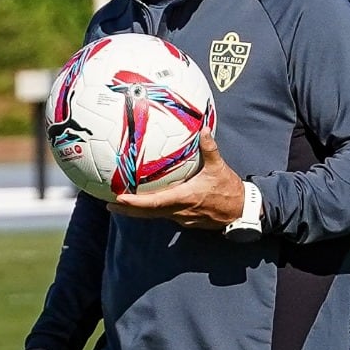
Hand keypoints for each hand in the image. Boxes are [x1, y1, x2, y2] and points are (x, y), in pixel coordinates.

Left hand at [109, 131, 244, 229]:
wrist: (241, 212)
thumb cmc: (229, 190)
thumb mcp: (219, 167)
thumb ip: (209, 149)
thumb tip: (203, 129)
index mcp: (184, 198)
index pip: (154, 203)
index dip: (135, 203)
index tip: (119, 199)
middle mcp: (179, 212)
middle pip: (147, 214)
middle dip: (127, 210)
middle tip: (108, 204)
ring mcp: (181, 218)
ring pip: (154, 215)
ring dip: (137, 211)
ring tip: (120, 203)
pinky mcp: (185, 220)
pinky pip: (163, 214)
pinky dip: (151, 210)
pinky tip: (144, 202)